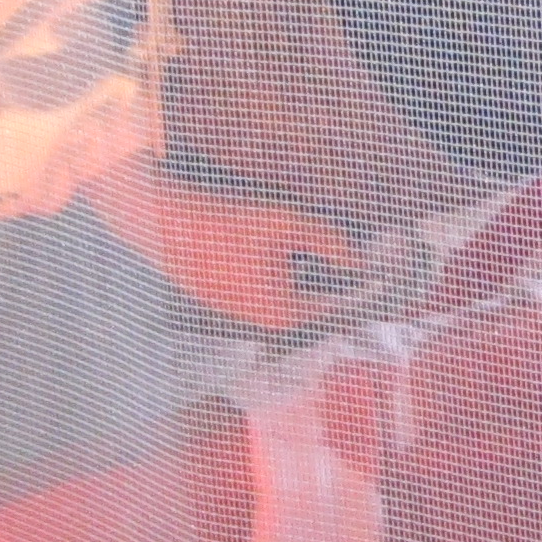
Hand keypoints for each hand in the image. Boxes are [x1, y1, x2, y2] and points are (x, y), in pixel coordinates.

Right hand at [79, 159, 371, 334]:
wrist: (160, 220)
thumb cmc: (225, 220)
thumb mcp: (285, 222)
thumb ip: (330, 242)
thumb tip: (363, 260)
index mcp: (286, 311)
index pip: (340, 302)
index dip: (361, 280)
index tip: (380, 262)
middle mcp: (264, 320)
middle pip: (312, 297)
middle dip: (329, 273)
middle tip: (348, 244)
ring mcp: (238, 311)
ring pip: (285, 290)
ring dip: (299, 269)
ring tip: (308, 240)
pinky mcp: (219, 296)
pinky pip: (259, 284)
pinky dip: (271, 267)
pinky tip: (267, 241)